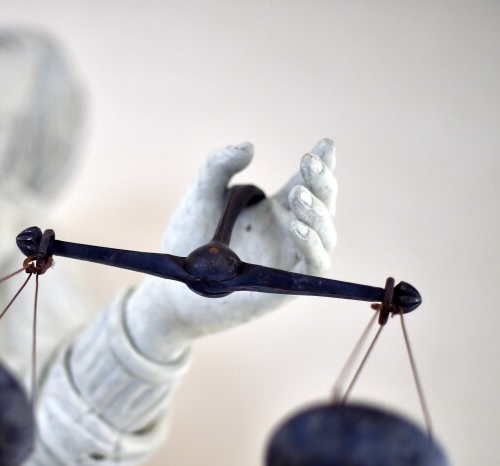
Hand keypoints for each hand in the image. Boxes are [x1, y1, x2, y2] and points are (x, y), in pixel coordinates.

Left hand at [125, 139, 337, 359]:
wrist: (173, 287)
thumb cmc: (187, 241)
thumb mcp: (201, 195)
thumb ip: (218, 166)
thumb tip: (249, 147)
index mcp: (275, 209)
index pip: (308, 184)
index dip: (322, 164)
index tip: (325, 144)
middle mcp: (289, 232)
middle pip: (323, 204)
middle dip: (322, 182)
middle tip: (308, 162)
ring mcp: (291, 259)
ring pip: (326, 234)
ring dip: (318, 212)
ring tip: (297, 194)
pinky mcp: (287, 285)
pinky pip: (315, 265)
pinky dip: (313, 246)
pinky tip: (296, 227)